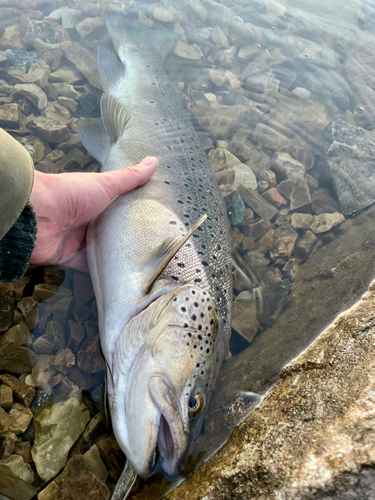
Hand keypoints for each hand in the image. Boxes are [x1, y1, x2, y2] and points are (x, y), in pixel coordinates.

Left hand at [29, 157, 155, 271]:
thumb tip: (152, 161)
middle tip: (150, 245)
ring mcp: (76, 239)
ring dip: (114, 255)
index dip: (132, 212)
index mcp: (92, 201)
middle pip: (109, 231)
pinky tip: (118, 274)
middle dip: (125, 237)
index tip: (153, 220)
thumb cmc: (70, 194)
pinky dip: (100, 271)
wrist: (37, 216)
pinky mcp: (68, 257)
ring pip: (100, 250)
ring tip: (140, 262)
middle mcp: (84, 220)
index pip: (116, 207)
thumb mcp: (104, 185)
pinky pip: (87, 266)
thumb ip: (128, 178)